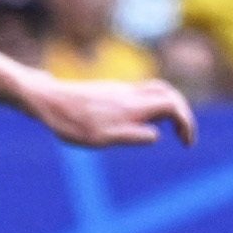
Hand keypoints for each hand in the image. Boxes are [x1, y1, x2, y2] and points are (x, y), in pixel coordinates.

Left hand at [25, 74, 196, 148]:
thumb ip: (133, 136)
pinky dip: (149, 105)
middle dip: (182, 112)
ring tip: (161, 129)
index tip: (186, 143)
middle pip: (169, 93)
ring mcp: (119, 89)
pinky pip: (138, 93)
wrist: (46, 100)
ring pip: (154, 90)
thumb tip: (156, 135)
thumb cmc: (72, 123)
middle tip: (182, 135)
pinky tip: (136, 121)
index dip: (186, 123)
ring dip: (166, 107)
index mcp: (134, 106)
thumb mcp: (104, 138)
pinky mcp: (108, 90)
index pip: (174, 106)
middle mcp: (130, 93)